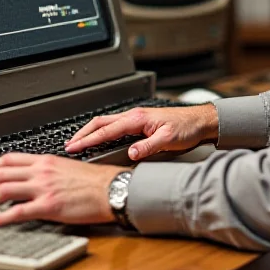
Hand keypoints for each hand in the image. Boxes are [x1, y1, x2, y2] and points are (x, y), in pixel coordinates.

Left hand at [0, 153, 125, 226]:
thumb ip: (45, 172)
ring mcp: (44, 188)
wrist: (111, 189)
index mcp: (45, 161)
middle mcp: (41, 171)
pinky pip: (18, 210)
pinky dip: (2, 217)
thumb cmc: (94, 182)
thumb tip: (29, 181)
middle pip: (1, 172)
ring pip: (5, 189)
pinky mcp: (49, 206)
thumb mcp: (65, 169)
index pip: (7, 159)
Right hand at [64, 103, 218, 161]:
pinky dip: (101, 132)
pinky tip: (99, 139)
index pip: (107, 130)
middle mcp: (134, 116)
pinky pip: (114, 126)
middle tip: (69, 145)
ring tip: (78, 142)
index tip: (75, 147)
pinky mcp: (139, 123)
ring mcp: (136, 118)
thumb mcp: (169, 140)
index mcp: (137, 118)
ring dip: (91, 131)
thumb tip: (131, 153)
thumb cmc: (187, 128)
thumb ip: (149, 147)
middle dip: (83, 133)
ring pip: (106, 123)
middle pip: (100, 122)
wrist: (200, 121)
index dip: (89, 139)